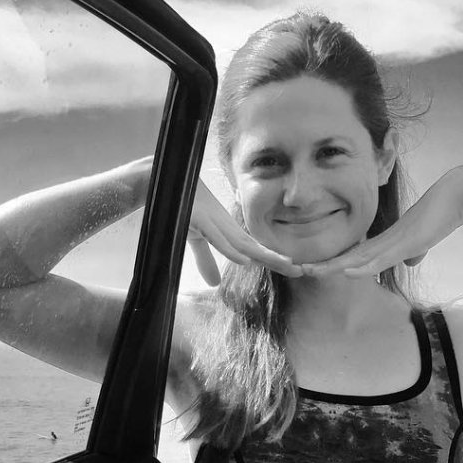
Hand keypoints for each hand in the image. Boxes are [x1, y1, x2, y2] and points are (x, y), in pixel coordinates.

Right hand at [188, 181, 302, 285]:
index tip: (295, 270)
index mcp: (225, 231)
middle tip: (300, 271)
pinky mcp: (196, 218)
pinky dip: (229, 249)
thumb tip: (215, 283)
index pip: (253, 250)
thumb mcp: (195, 238)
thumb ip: (206, 259)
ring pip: (240, 242)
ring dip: (262, 254)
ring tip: (284, 264)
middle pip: (253, 247)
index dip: (273, 260)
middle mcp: (222, 226)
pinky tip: (245, 260)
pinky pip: (215, 236)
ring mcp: (210, 221)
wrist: (162, 178)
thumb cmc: (182, 205)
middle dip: (276, 259)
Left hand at [299, 166, 462, 278]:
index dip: (332, 263)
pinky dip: (362, 266)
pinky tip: (346, 271)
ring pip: (356, 257)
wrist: (458, 193)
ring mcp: (392, 240)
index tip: (313, 269)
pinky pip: (379, 257)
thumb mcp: (423, 239)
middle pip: (347, 255)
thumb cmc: (442, 213)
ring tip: (309, 271)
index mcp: (385, 241)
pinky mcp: (404, 241)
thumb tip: (409, 261)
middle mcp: (383, 240)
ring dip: (333, 266)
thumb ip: (413, 251)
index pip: (353, 255)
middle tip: (296, 269)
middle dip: (322, 264)